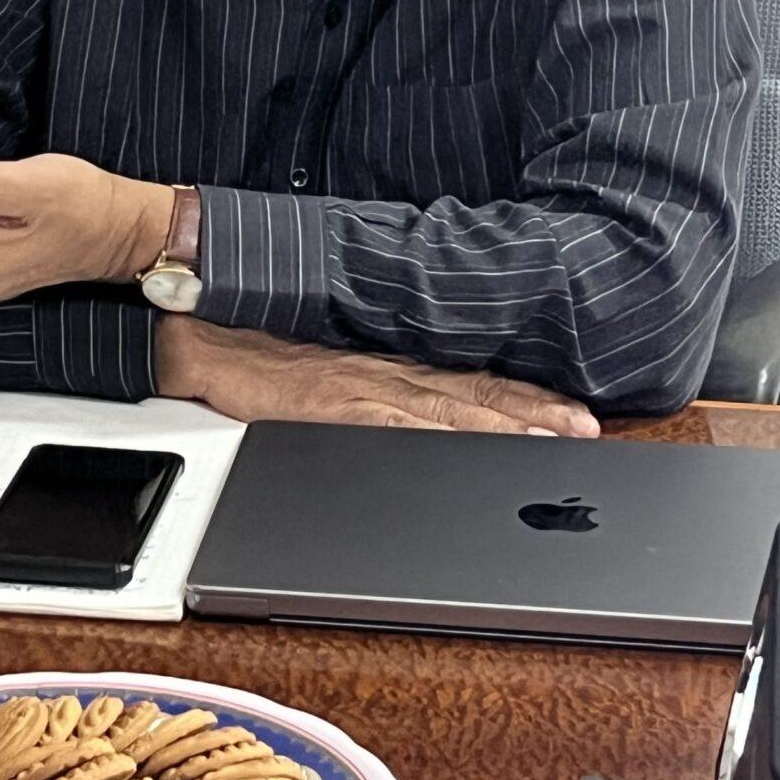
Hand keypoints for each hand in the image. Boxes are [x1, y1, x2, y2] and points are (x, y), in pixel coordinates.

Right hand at [155, 315, 599, 436]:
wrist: (193, 330)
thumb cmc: (248, 341)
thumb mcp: (317, 360)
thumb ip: (359, 383)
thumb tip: (398, 404)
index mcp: (380, 362)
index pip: (464, 378)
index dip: (520, 395)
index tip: (567, 410)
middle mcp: (379, 371)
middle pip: (471, 393)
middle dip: (533, 412)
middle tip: (586, 429)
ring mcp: (357, 388)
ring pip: (447, 408)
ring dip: (505, 424)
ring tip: (557, 439)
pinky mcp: (328, 406)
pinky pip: (394, 426)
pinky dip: (439, 438)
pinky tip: (471, 449)